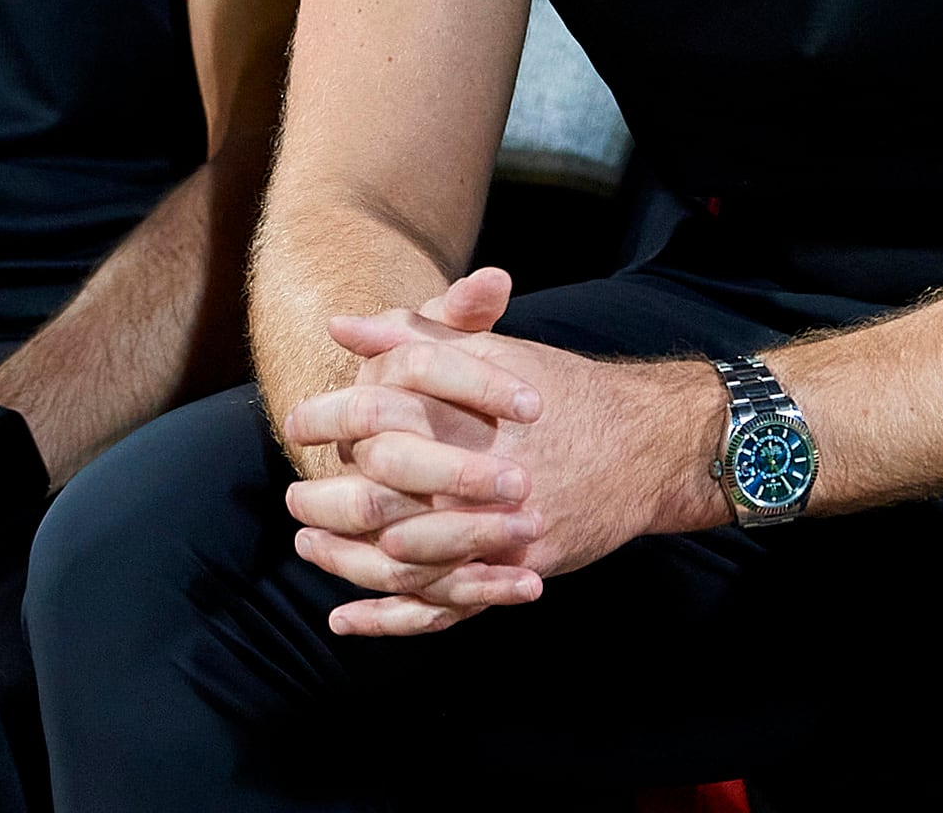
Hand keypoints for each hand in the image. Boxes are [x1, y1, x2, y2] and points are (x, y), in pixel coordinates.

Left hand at [280, 268, 722, 636]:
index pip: (371, 414)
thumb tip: (340, 325)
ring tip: (311, 548)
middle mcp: (476, 470)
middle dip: (325, 502)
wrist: (646, 443)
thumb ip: (415, 336)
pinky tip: (346, 617)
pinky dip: (387, 617)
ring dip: (345, 558)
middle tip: (296, 501)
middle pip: (375, 496)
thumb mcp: (489, 351)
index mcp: (462, 409)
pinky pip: (441, 603)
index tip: (298, 426)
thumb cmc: (561, 390)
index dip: (325, 420)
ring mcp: (497, 526)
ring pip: (401, 558)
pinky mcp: (515, 566)